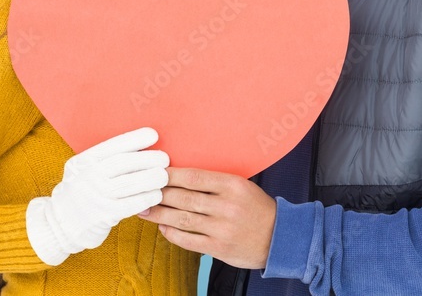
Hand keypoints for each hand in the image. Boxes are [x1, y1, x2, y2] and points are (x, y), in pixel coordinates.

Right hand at [25, 127, 168, 265]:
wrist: (58, 225)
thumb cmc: (80, 192)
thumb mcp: (82, 170)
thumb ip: (103, 160)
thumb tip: (140, 148)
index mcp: (83, 161)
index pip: (111, 146)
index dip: (134, 139)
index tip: (153, 135)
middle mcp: (87, 177)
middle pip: (122, 163)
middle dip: (148, 159)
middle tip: (164, 159)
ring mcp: (94, 197)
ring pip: (128, 184)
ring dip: (151, 178)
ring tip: (163, 176)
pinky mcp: (102, 216)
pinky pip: (130, 205)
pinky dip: (146, 198)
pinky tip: (156, 195)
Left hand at [139, 167, 275, 268]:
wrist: (279, 237)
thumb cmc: (256, 208)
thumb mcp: (241, 186)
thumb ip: (214, 182)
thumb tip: (179, 177)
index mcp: (232, 185)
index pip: (193, 177)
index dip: (170, 175)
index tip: (154, 173)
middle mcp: (227, 206)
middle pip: (184, 198)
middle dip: (158, 194)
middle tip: (141, 191)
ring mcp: (223, 228)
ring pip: (182, 219)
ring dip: (159, 214)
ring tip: (144, 210)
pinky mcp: (220, 248)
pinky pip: (189, 240)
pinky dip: (172, 234)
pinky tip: (163, 228)